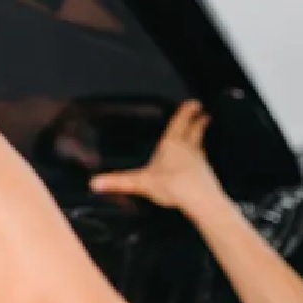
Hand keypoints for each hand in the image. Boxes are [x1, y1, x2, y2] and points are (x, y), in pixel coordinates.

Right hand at [89, 100, 224, 214]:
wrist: (200, 200)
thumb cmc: (172, 186)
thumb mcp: (140, 183)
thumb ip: (118, 182)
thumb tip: (95, 182)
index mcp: (171, 144)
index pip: (180, 122)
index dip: (186, 111)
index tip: (193, 102)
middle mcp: (187, 148)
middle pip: (194, 129)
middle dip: (198, 120)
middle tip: (203, 113)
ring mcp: (199, 160)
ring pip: (200, 142)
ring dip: (201, 134)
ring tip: (203, 130)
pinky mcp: (206, 173)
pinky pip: (204, 159)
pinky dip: (202, 156)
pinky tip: (201, 161)